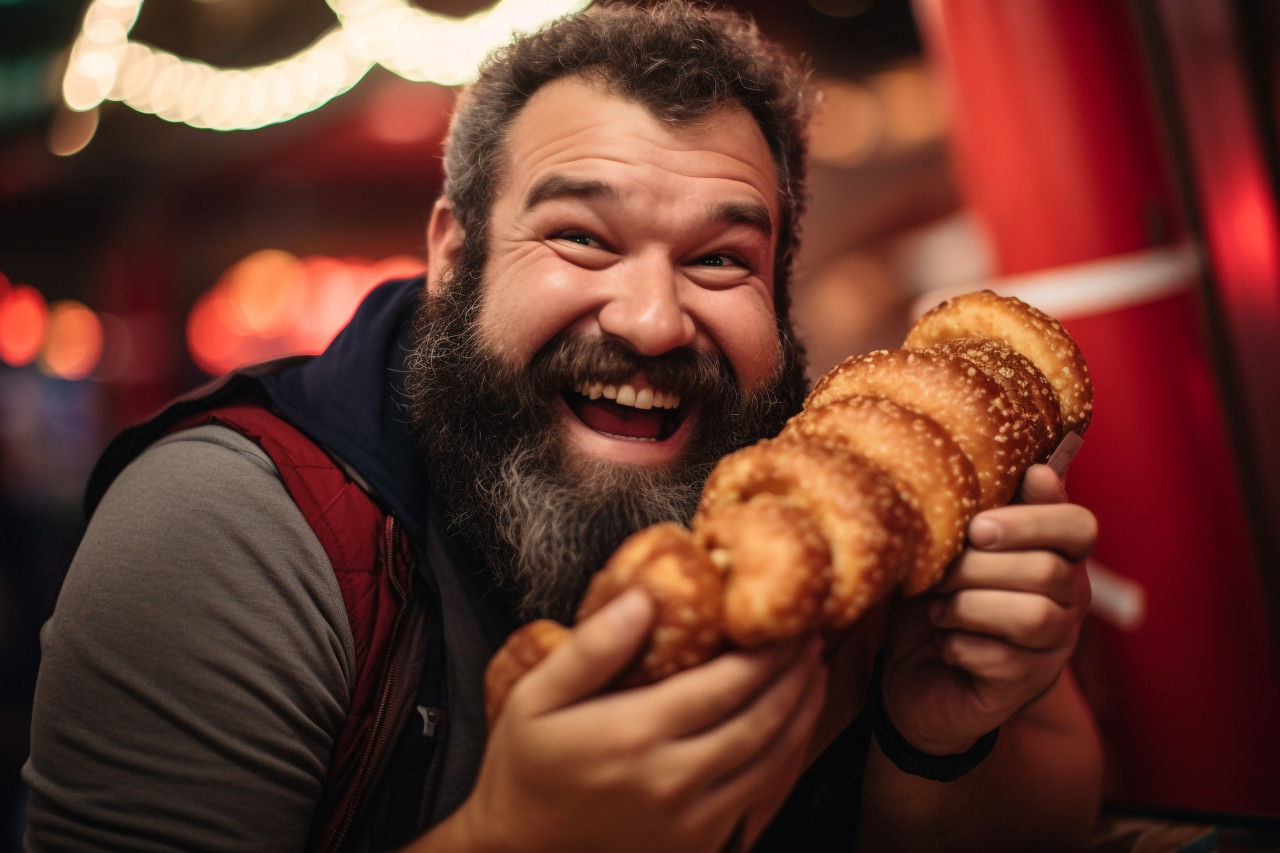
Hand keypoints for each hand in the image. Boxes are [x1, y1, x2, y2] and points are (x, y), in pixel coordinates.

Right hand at [446, 590, 827, 852]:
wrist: (520, 850)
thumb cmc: (525, 766)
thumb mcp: (536, 697)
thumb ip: (591, 649)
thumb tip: (642, 600)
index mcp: (634, 733)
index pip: (725, 684)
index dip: (766, 652)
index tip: (785, 621)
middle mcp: (671, 779)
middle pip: (759, 719)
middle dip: (793, 674)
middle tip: (812, 637)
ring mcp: (690, 818)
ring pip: (771, 760)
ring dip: (802, 713)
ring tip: (814, 674)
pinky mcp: (698, 843)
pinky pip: (761, 795)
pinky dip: (787, 758)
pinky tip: (793, 729)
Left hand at [880, 464, 1096, 754]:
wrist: (911, 677)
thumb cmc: (936, 598)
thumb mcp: (948, 547)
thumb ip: (980, 510)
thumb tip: (1032, 467)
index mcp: (1053, 553)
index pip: (1079, 526)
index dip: (1033, 520)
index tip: (977, 526)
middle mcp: (1067, 597)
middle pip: (1047, 569)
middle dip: (977, 568)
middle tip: (938, 575)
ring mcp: (1055, 645)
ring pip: (1033, 615)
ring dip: (970, 608)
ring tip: (939, 611)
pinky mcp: (1030, 685)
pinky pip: (1006, 660)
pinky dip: (961, 647)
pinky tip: (943, 644)